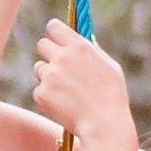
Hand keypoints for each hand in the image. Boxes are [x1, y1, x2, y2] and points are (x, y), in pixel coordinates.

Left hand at [27, 24, 137, 150]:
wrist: (103, 124)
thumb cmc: (112, 96)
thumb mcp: (110, 66)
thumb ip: (93, 50)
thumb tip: (82, 40)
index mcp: (79, 46)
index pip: (53, 26)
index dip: (55, 33)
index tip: (57, 39)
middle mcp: (62, 57)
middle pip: (41, 44)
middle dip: (49, 53)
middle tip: (60, 67)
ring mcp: (50, 75)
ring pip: (39, 68)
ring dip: (48, 76)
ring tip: (67, 90)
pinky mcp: (41, 93)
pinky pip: (39, 89)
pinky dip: (48, 96)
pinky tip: (64, 104)